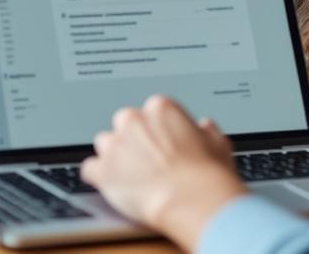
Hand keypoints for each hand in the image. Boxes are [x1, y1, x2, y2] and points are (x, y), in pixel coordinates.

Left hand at [81, 96, 245, 249]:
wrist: (191, 200)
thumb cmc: (206, 173)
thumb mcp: (218, 142)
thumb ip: (206, 130)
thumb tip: (204, 127)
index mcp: (161, 108)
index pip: (150, 112)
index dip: (157, 131)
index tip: (162, 145)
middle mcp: (133, 120)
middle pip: (124, 124)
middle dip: (132, 140)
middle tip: (148, 161)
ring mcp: (115, 145)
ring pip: (105, 144)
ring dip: (115, 157)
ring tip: (131, 176)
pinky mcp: (102, 171)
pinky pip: (90, 169)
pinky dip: (99, 177)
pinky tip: (114, 186)